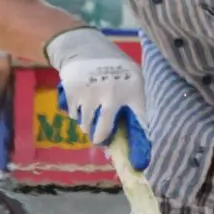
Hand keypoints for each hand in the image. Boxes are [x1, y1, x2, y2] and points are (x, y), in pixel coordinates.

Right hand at [46, 26, 149, 162]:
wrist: (86, 48)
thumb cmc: (115, 70)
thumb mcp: (133, 82)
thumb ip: (134, 108)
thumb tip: (135, 142)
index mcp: (133, 91)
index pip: (140, 124)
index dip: (140, 147)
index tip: (138, 165)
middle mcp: (113, 93)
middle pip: (103, 133)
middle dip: (100, 139)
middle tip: (100, 138)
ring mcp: (91, 94)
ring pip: (86, 126)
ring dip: (87, 124)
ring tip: (92, 108)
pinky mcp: (73, 93)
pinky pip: (73, 116)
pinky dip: (76, 113)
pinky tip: (82, 99)